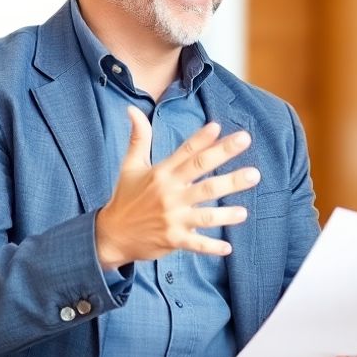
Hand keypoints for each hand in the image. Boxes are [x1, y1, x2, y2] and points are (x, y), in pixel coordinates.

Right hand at [94, 105, 257, 267]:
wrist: (111, 235)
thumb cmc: (125, 197)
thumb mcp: (130, 166)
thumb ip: (138, 137)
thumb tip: (133, 109)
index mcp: (161, 173)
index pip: (185, 152)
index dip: (201, 139)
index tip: (218, 127)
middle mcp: (169, 193)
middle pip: (202, 175)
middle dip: (225, 159)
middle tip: (246, 145)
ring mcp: (172, 217)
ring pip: (205, 213)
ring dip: (225, 213)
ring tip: (244, 211)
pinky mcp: (173, 239)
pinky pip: (195, 244)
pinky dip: (210, 248)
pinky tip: (227, 248)